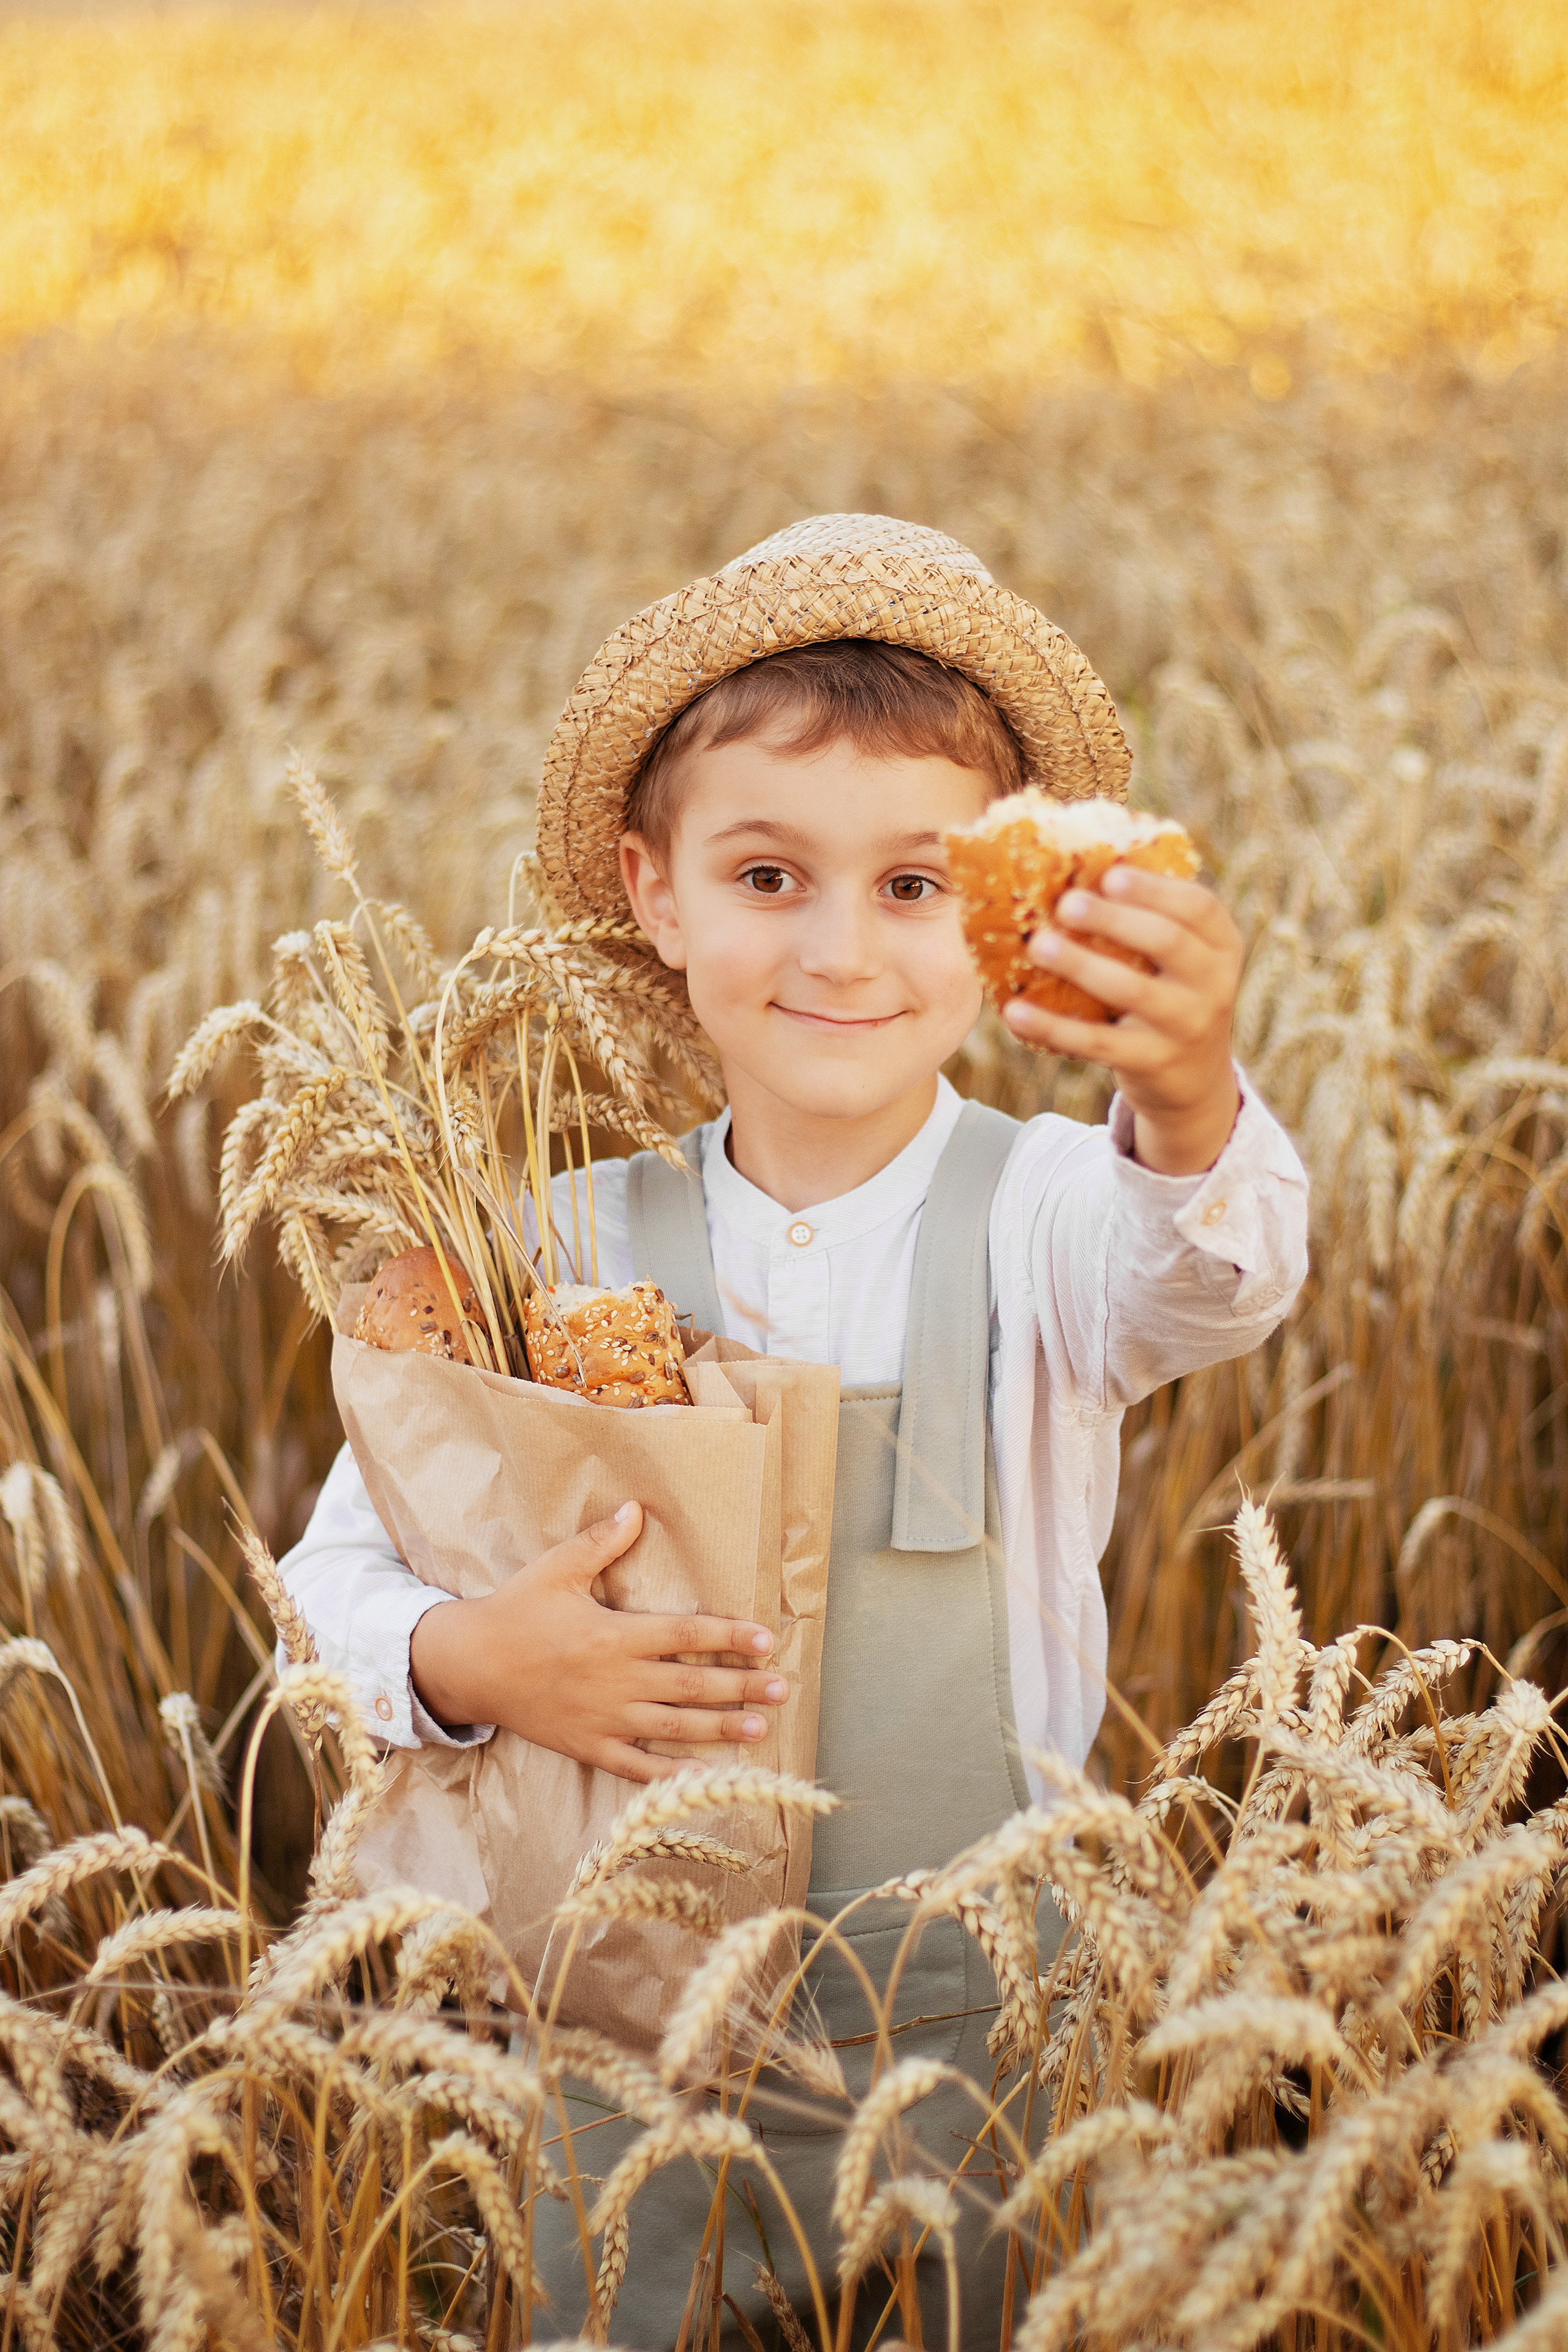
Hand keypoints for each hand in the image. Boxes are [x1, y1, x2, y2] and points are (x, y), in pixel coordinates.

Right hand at [408, 1502, 788, 1782]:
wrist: (468, 1666)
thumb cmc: (515, 1611)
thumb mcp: (555, 1569)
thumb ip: (600, 1542)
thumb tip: (636, 1508)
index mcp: (613, 1635)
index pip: (685, 1635)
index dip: (729, 1638)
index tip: (766, 1640)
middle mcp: (615, 1681)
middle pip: (691, 1687)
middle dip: (741, 1688)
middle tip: (782, 1690)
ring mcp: (603, 1719)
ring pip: (673, 1729)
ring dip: (721, 1730)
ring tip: (761, 1730)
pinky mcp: (587, 1746)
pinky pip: (635, 1767)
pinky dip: (670, 1775)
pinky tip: (704, 1777)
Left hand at [1002, 866, 1243, 1173]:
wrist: (1195, 1081)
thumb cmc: (1171, 994)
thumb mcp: (1183, 958)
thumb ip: (1151, 917)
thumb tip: (1075, 861)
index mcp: (1221, 945)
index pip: (1198, 908)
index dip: (1154, 889)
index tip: (1110, 874)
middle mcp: (1213, 984)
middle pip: (1166, 942)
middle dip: (1114, 919)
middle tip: (1066, 904)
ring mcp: (1185, 1026)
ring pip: (1131, 991)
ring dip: (1080, 965)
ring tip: (1038, 945)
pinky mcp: (1151, 1062)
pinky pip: (1097, 1042)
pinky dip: (1054, 1027)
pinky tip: (1015, 1011)